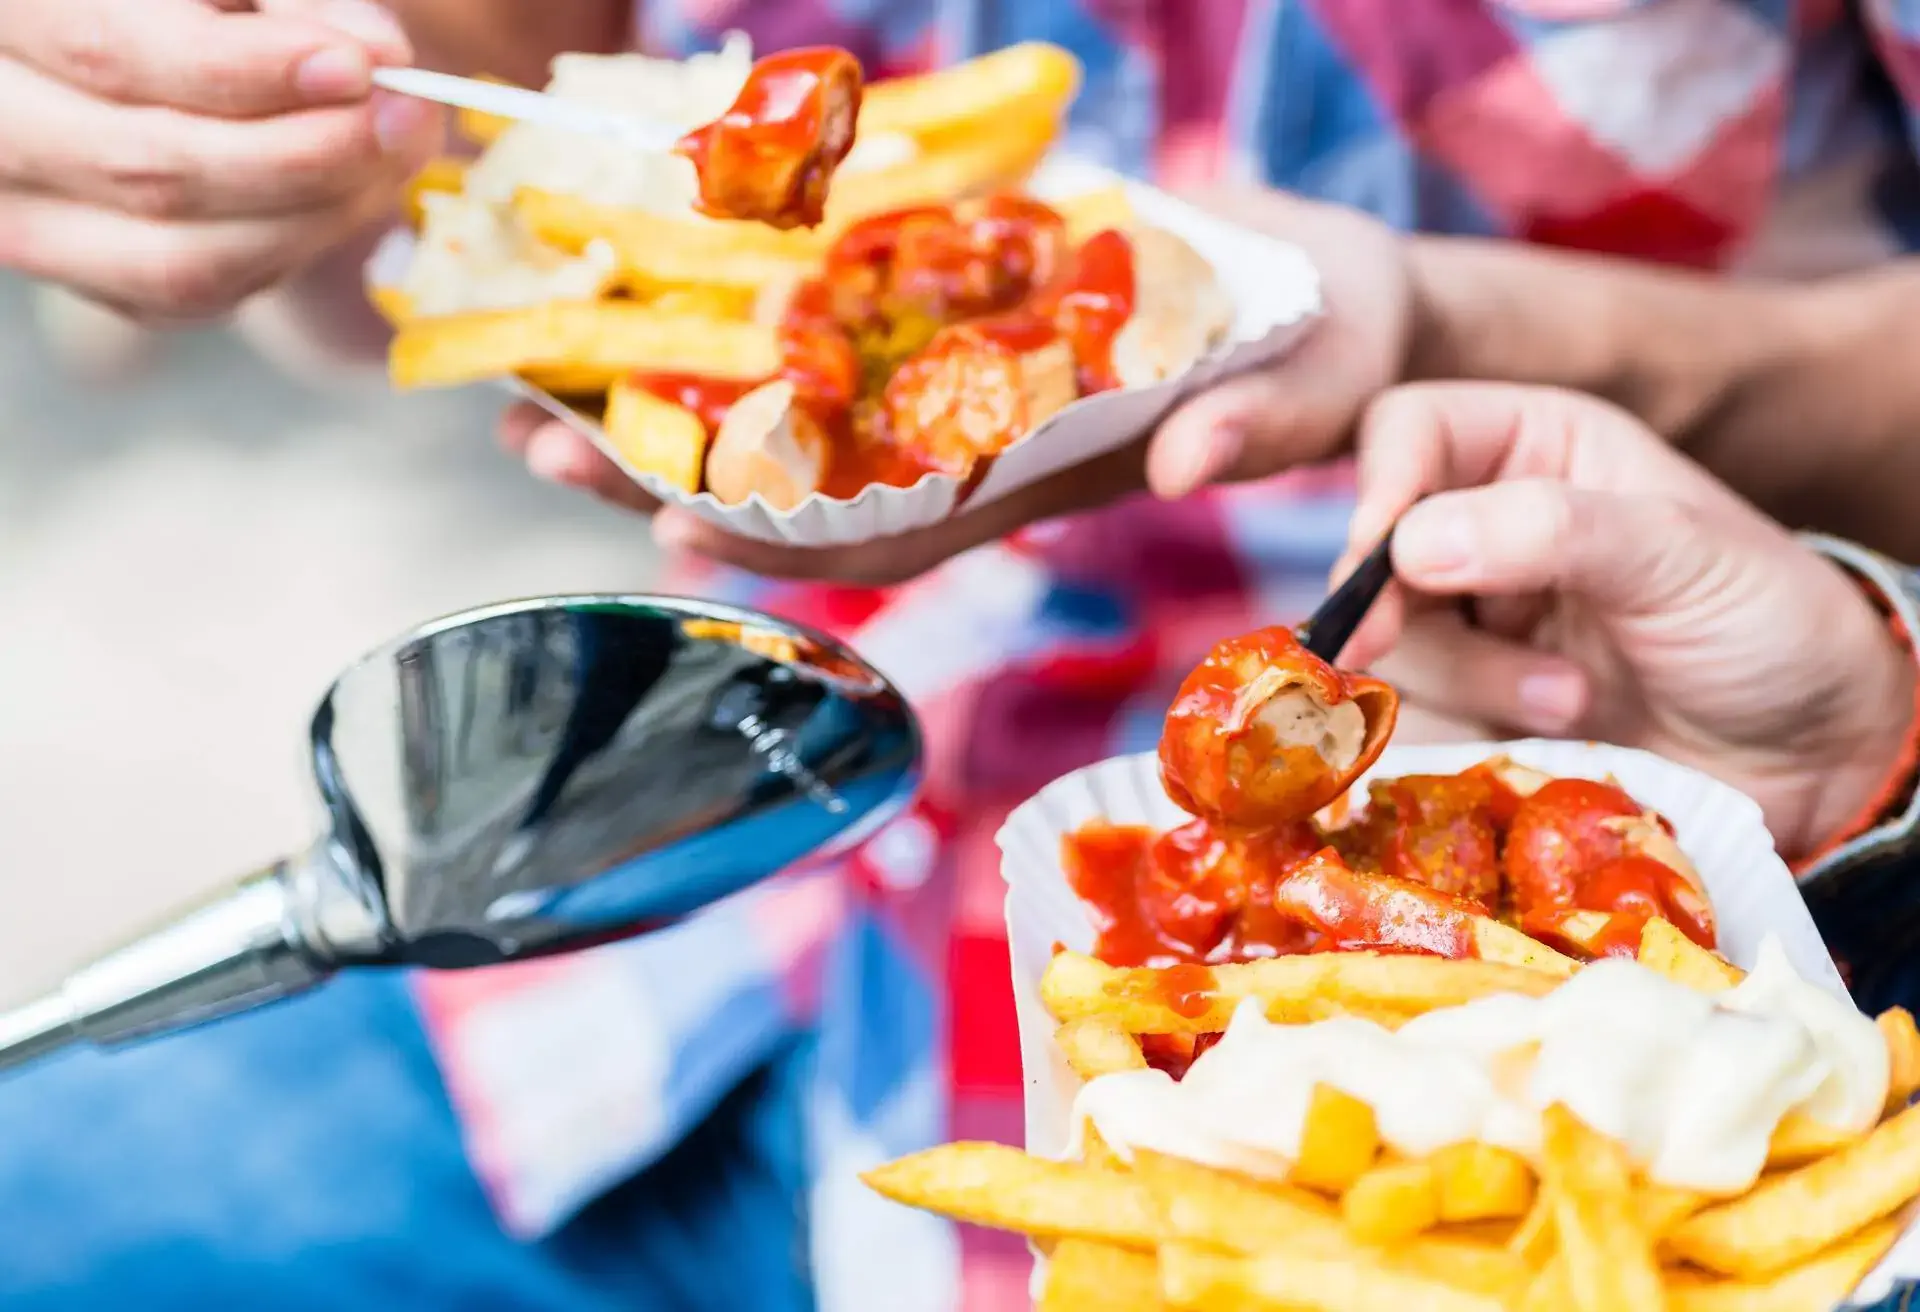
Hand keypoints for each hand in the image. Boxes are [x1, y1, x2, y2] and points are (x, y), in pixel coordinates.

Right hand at [0, 0, 442, 322]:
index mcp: (6, 12)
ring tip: (390, 156)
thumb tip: (373, 52)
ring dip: (314, 217)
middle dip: (304, 154)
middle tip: (405, 116)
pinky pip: (195, 295)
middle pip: (148, 168)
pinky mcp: (83, 269)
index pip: (111, 50)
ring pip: (178, 259)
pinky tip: (337, 197)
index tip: (360, 67)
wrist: (143, 35)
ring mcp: (20, 213)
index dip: (246, 69)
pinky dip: (285, 252)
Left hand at [497, 184, 1411, 582]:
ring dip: (678, 381)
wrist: (1341, 295)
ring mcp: (962, 364)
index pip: (889, 527)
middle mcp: (974, 430)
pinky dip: (762, 284)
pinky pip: (846, 296)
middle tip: (539, 440)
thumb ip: (1252, 428)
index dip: (777, 534)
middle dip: (670, 465)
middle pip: (800, 474)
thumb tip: (1187, 467)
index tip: (668, 518)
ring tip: (551, 357)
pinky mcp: (970, 291)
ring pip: (798, 392)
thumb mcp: (1317, 391)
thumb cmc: (1337, 354)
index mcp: (1035, 471)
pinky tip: (675, 244)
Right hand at [1338, 382, 1916, 858]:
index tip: (1385, 562)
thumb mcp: (1681, 556)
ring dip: (1469, 678)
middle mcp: (1487, 526)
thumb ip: (1552, 530)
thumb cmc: (1770, 627)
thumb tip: (1408, 544)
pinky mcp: (1472, 708)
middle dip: (1404, 607)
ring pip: (1389, 641)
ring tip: (1571, 701)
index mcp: (1536, 447)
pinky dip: (1466, 731)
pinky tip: (1549, 737)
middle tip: (1400, 648)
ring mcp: (1475, 623)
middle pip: (1372, 547)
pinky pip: (1412, 718)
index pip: (1408, 429)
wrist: (1816, 760)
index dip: (1381, 487)